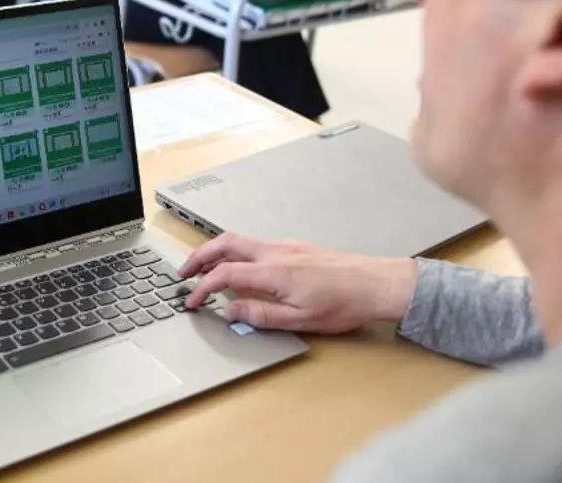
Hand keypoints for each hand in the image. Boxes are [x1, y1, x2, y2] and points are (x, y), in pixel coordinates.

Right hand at [178, 233, 415, 333]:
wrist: (377, 283)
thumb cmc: (345, 302)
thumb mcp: (300, 319)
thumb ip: (260, 314)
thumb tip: (231, 311)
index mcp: (273, 271)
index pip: (224, 274)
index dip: (202, 288)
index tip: (192, 300)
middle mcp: (276, 252)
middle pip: (225, 244)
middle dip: (199, 256)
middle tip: (184, 272)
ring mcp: (286, 246)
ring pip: (240, 241)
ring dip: (217, 252)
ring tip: (204, 269)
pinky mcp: (295, 247)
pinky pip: (256, 244)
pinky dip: (237, 252)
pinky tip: (240, 267)